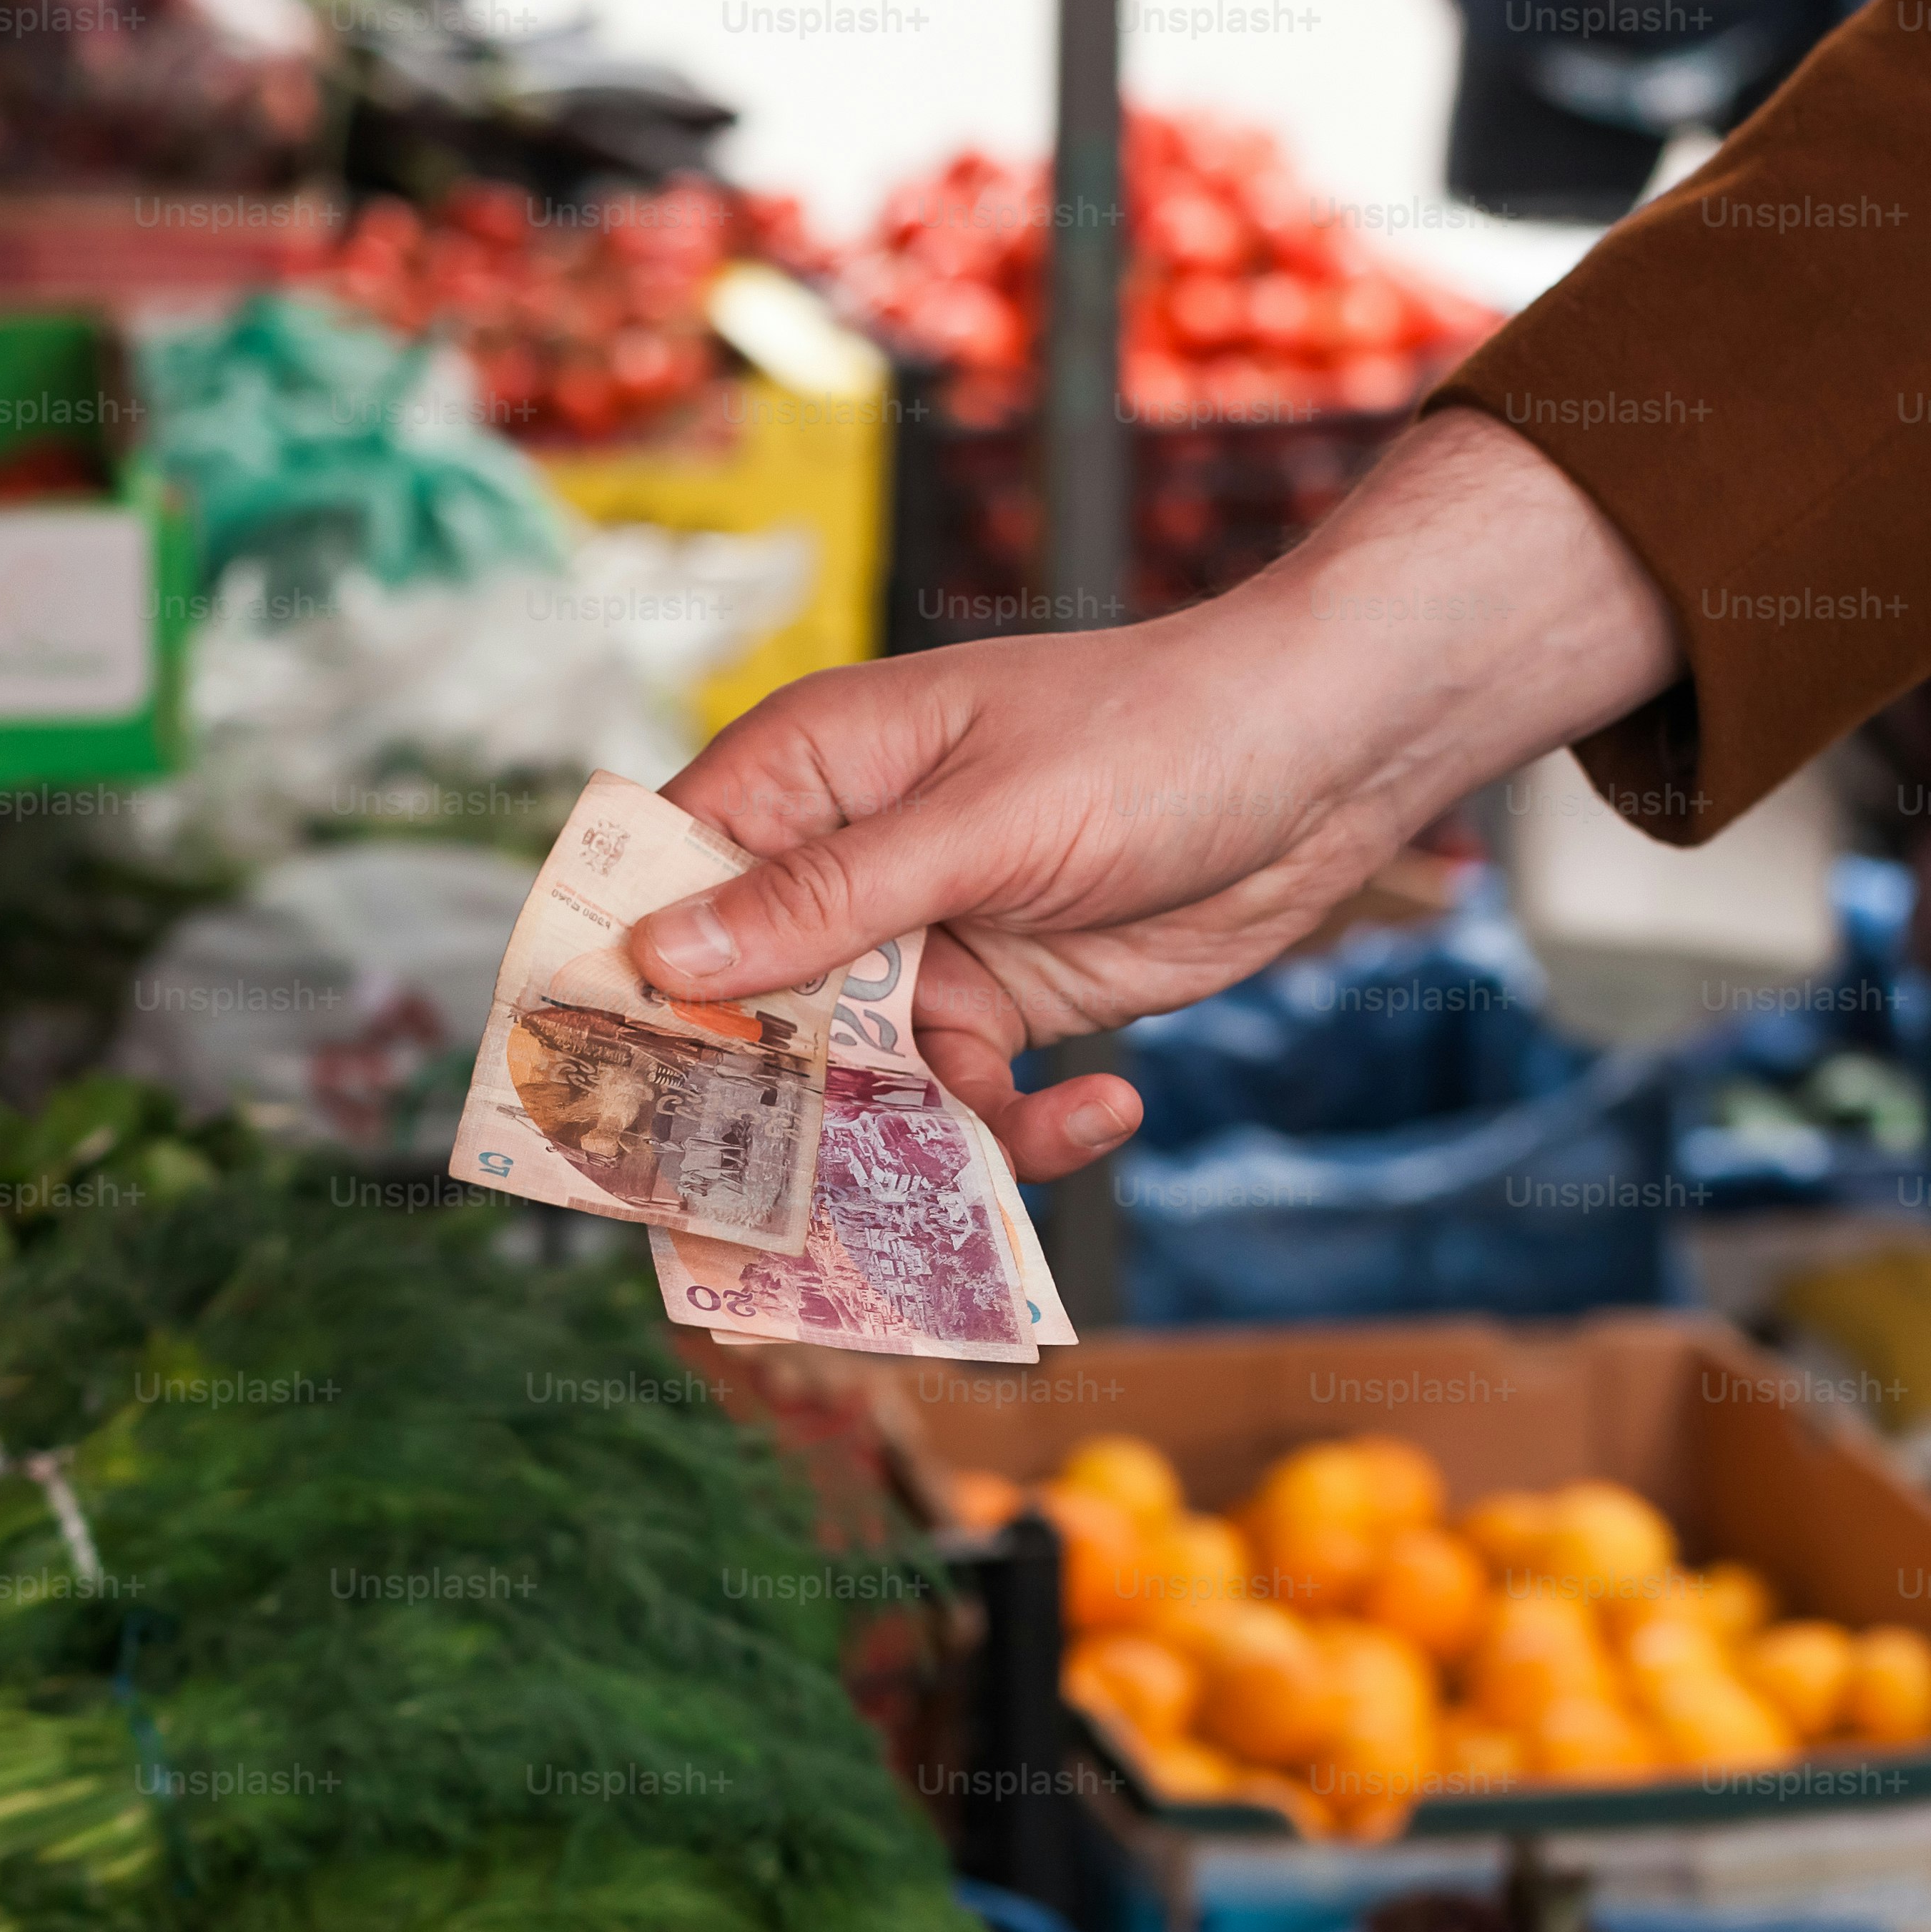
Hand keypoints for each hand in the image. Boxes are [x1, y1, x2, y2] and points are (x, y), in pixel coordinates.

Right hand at [631, 410, 1683, 1177]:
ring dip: (901, 1133)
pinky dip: (1019, 1125)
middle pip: (746, 1000)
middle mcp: (845, 861)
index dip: (629, 974)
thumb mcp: (981, 822)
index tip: (602, 1083)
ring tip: (961, 1180)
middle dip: (758, 1094)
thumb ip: (827, 900)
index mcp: (807, 771)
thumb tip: (668, 959)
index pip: (667, 874)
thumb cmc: (1152, 736)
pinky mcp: (1002, 1002)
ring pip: (852, 1073)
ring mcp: (922, 938)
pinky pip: (962, 1095)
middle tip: (760, 1195)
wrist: (1327, 760)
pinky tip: (1105, 1107)